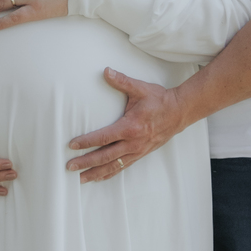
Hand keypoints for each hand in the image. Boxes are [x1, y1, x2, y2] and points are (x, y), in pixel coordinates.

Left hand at [65, 68, 186, 181]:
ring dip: (96, 173)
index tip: (72, 145)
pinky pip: (123, 166)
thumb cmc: (160, 100)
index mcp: (130, 127)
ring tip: (81, 179)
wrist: (180, 112)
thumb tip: (106, 71)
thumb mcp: (141, 89)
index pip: (103, 137)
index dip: (86, 142)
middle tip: (70, 167)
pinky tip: (100, 177)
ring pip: (113, 166)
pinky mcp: (142, 154)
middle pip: (105, 156)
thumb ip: (122, 81)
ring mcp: (138, 151)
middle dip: (86, 163)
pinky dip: (110, 173)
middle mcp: (133, 143)